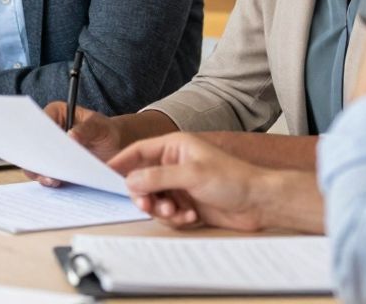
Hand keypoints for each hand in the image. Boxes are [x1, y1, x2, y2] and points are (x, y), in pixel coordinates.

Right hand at [24, 102, 125, 186]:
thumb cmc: (107, 132)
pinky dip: (48, 180)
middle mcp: (47, 132)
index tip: (43, 146)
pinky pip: (44, 174)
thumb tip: (70, 136)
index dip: (37, 133)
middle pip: (32, 144)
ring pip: (35, 162)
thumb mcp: (100, 128)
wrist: (114, 149)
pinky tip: (56, 183)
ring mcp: (48, 151)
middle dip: (36, 156)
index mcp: (56, 113)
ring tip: (53, 179)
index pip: (40, 121)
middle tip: (45, 166)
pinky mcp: (52, 167)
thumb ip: (87, 130)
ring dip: (41, 171)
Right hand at [109, 132, 271, 231]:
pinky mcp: (187, 203)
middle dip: (146, 196)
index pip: (139, 151)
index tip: (105, 173)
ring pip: (154, 199)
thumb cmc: (233, 179)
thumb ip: (158, 177)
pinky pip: (168, 213)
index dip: (122, 162)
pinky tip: (191, 217)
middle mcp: (175, 164)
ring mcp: (181, 185)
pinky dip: (176, 218)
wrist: (259, 202)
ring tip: (178, 213)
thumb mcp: (192, 174)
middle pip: (142, 180)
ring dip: (162, 210)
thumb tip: (131, 181)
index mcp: (175, 147)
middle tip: (150, 206)